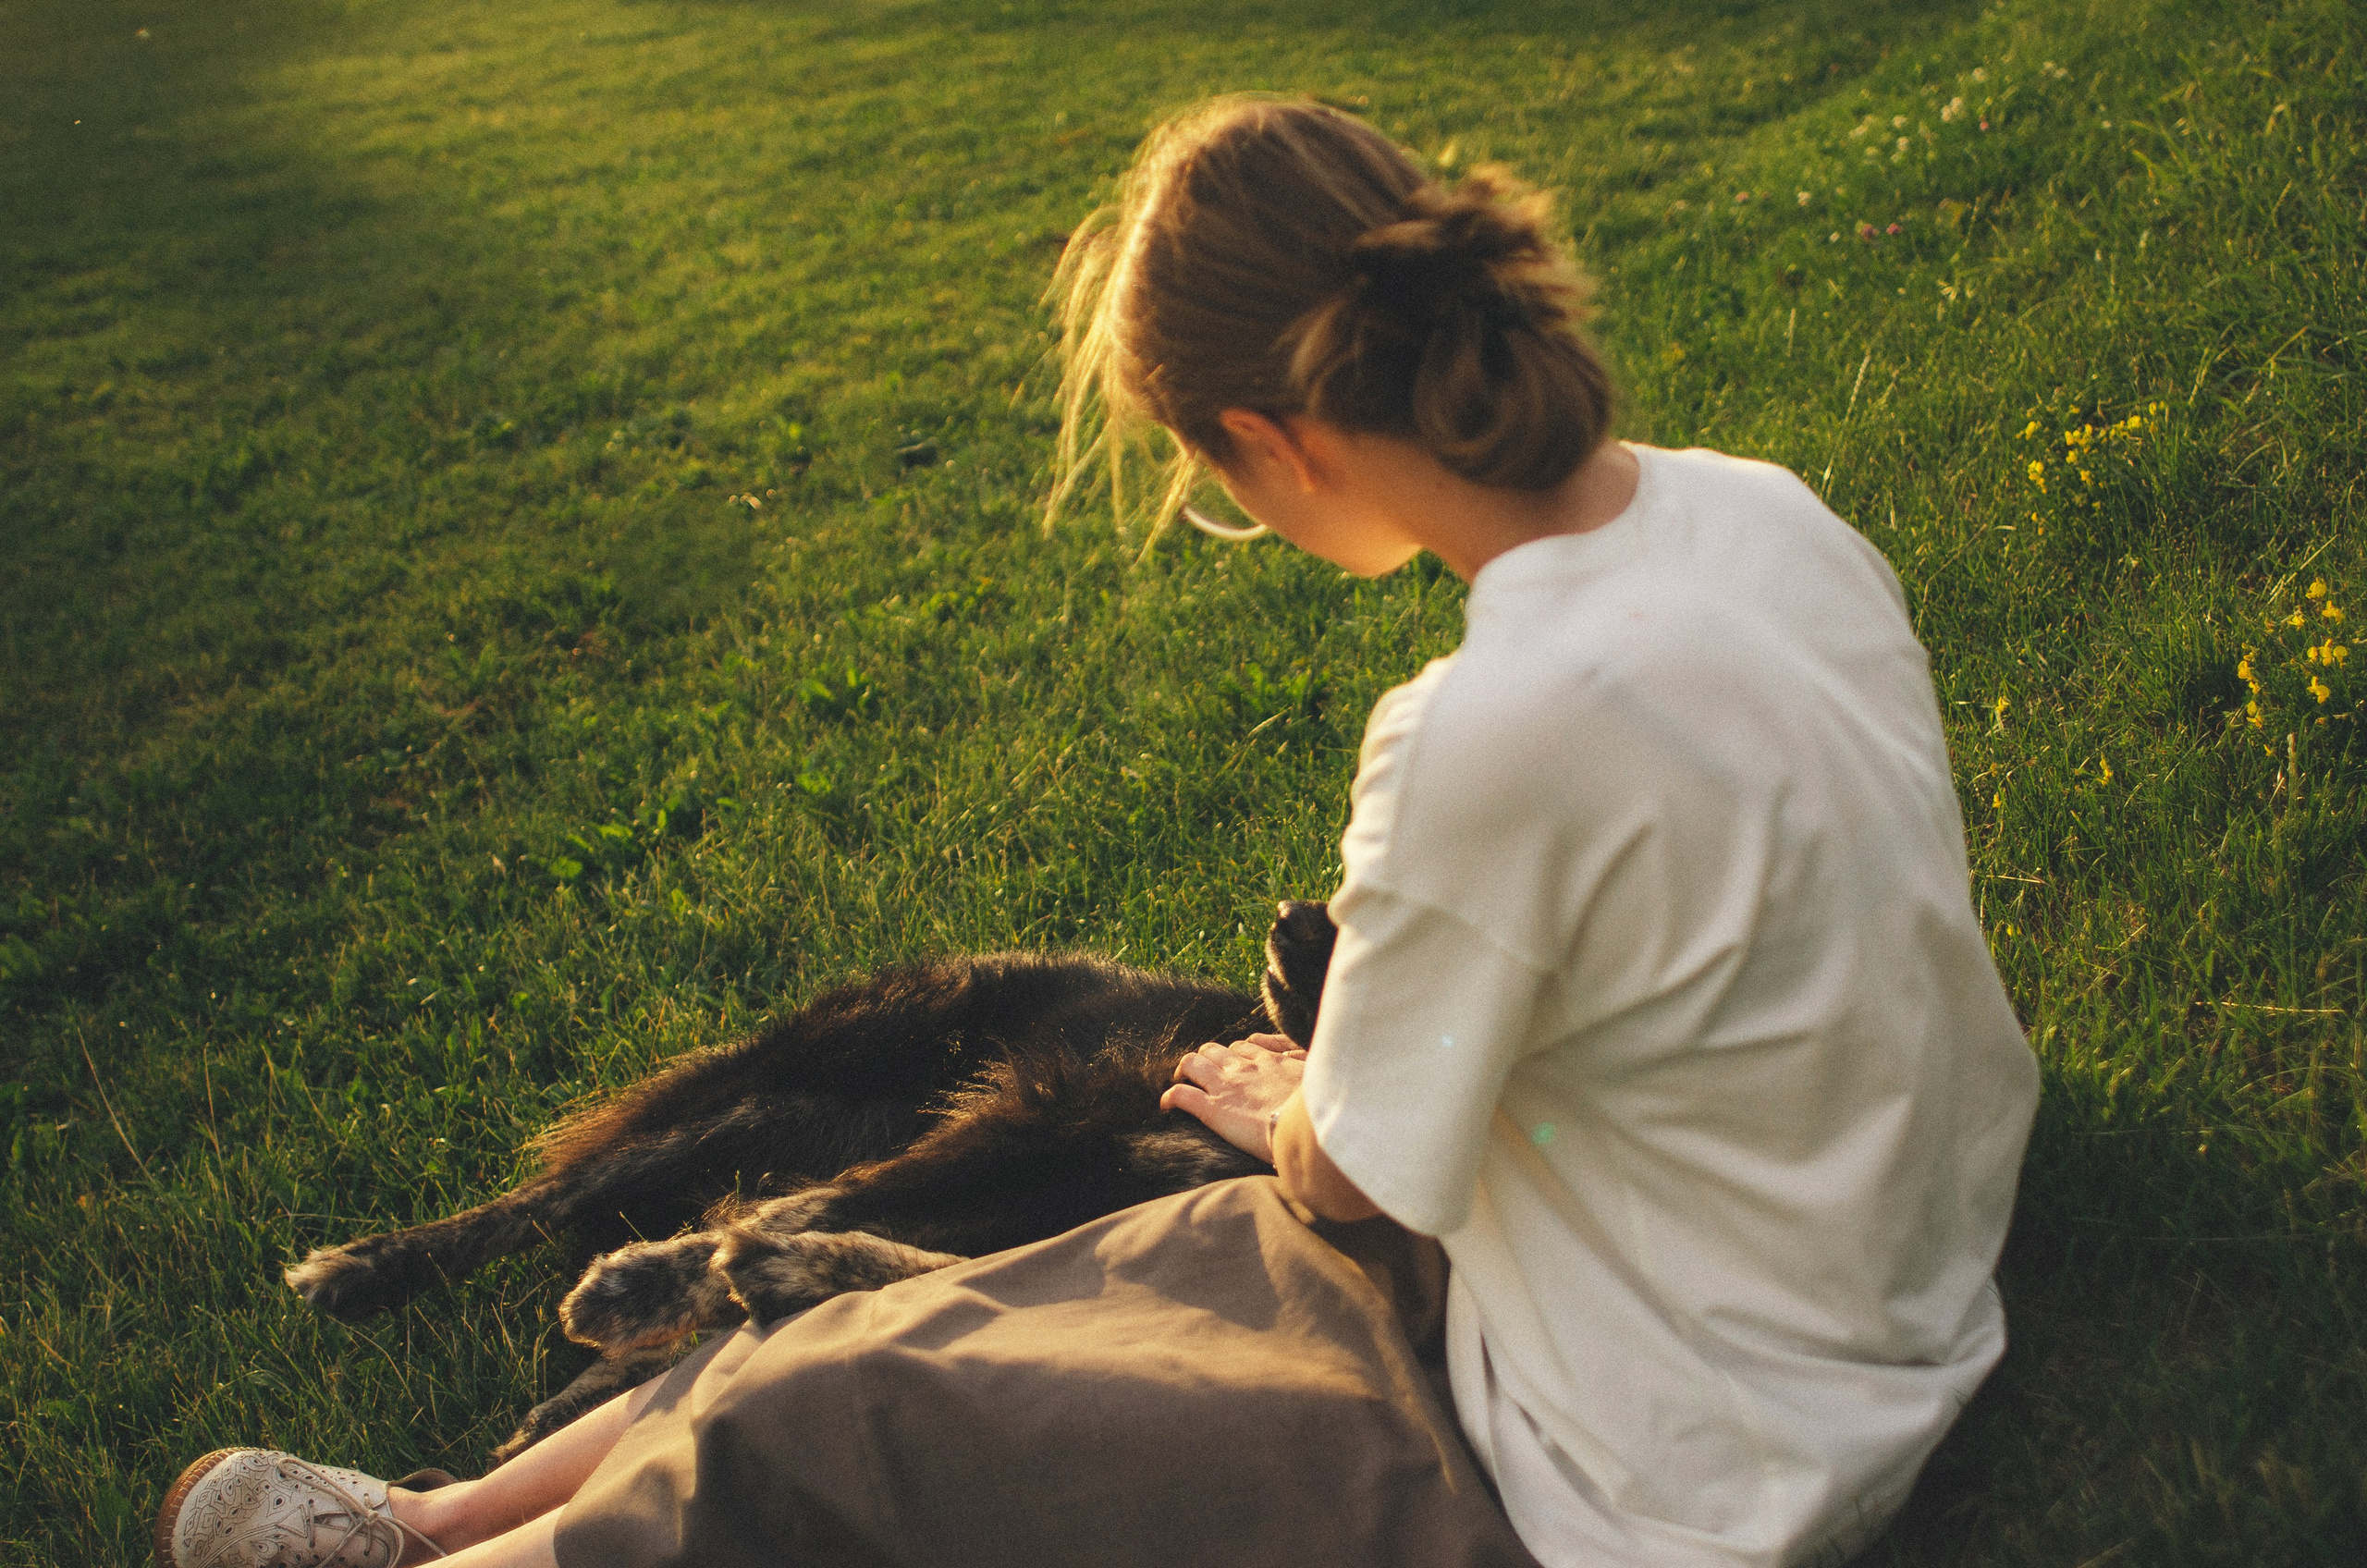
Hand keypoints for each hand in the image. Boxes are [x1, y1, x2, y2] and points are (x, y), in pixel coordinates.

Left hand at [1159, 1034, 1306, 1163]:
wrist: (1306, 1129)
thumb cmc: (1320, 1110)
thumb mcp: (1322, 1082)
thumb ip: (1313, 1072)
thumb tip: (1319, 1071)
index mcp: (1271, 1061)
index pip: (1244, 1047)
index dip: (1234, 1055)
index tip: (1233, 1066)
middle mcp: (1244, 1067)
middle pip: (1213, 1049)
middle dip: (1205, 1059)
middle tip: (1205, 1076)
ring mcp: (1226, 1085)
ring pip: (1192, 1063)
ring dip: (1185, 1071)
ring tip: (1184, 1083)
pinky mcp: (1213, 1108)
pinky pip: (1181, 1095)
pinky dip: (1170, 1097)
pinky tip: (1166, 1106)